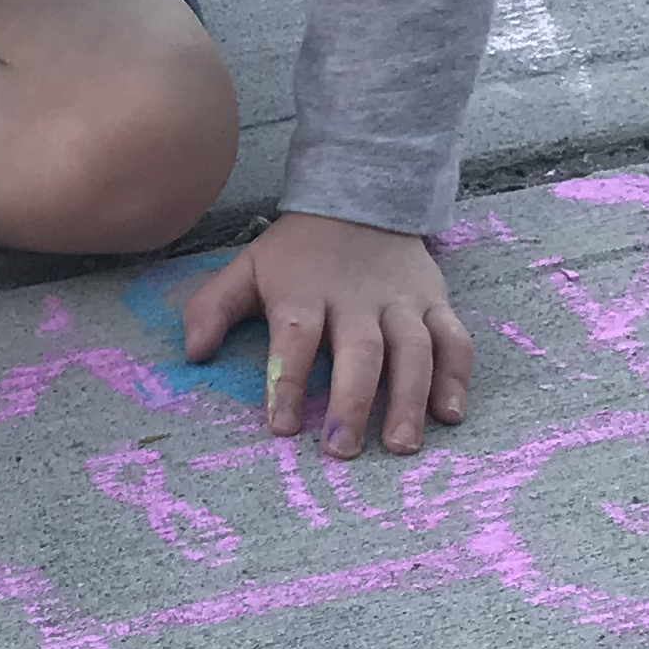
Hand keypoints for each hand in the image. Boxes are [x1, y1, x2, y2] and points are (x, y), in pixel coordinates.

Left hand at [180, 209, 474, 458]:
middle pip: (359, 350)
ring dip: (409, 398)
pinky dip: (457, 377)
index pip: (295, 337)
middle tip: (342, 449)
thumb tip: (192, 353)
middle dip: (351, 401)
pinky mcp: (436, 302)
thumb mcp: (248, 267)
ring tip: (399, 444)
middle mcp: (357, 298)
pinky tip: (450, 414)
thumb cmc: (297, 252)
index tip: (280, 427)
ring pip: (413, 350)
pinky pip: (454, 340)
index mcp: (304, 290)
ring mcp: (402, 301)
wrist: (359, 200)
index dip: (286, 381)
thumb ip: (213, 307)